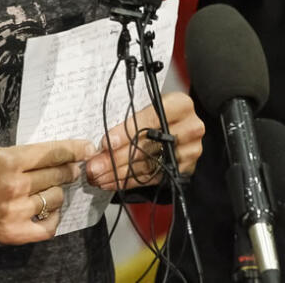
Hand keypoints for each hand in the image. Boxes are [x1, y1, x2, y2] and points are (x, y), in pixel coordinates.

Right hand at [0, 139, 90, 253]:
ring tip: (49, 188)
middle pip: (59, 174)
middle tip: (70, 167)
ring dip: (57, 192)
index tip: (86, 147)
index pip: (53, 152)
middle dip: (68, 169)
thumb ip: (20, 157)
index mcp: (7, 160)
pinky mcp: (11, 234)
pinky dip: (51, 217)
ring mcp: (13, 212)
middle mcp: (13, 186)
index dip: (75, 148)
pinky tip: (45, 210)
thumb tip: (52, 155)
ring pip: (56, 198)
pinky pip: (47, 227)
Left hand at [85, 91, 204, 190]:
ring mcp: (189, 151)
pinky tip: (112, 182)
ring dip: (119, 174)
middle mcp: (190, 128)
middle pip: (148, 146)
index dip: (125, 132)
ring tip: (98, 177)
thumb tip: (104, 142)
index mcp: (181, 105)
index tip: (104, 143)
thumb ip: (132, 117)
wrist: (181, 124)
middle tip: (94, 166)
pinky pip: (152, 178)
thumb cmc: (160, 111)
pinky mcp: (184, 169)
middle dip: (115, 158)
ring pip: (148, 165)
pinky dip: (129, 181)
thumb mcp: (149, 103)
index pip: (151, 119)